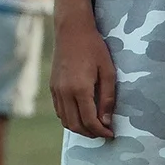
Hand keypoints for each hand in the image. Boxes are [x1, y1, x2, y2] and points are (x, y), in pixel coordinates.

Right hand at [51, 18, 116, 139]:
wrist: (72, 31)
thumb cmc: (94, 48)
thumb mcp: (108, 71)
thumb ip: (107, 97)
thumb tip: (107, 121)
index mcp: (80, 89)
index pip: (89, 121)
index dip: (101, 131)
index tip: (111, 134)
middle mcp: (65, 93)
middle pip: (75, 125)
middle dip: (90, 133)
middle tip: (104, 133)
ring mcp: (56, 91)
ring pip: (65, 121)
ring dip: (80, 128)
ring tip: (94, 126)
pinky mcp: (52, 87)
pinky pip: (60, 111)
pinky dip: (70, 119)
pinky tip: (82, 115)